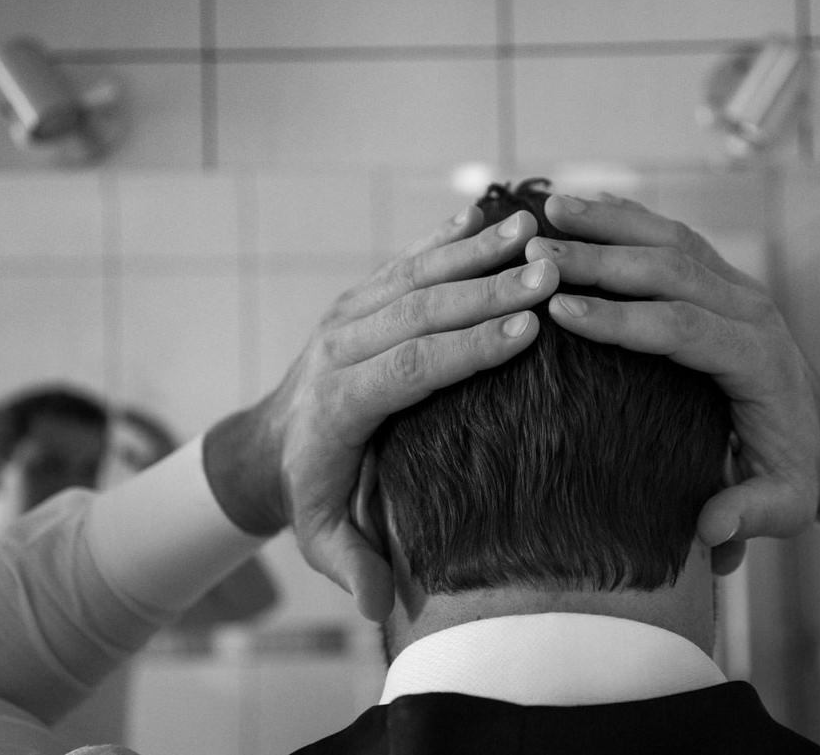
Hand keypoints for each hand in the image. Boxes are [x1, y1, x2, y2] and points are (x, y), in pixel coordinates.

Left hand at [205, 206, 558, 619]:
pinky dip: (446, 237)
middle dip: (489, 289)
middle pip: (421, 311)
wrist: (269, 442)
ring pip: (417, 276)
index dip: (469, 348)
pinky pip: (406, 263)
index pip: (411, 367)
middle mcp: (342, 346)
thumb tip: (376, 606)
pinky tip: (486, 212)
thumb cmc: (310, 490)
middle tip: (550, 270)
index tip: (526, 329)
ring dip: (475, 250)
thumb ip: (351, 565)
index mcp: (341, 401)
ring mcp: (348, 315)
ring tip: (533, 230)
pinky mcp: (359, 300)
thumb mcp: (324, 535)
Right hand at [532, 193, 819, 568]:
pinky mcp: (722, 278)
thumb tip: (711, 532)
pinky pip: (673, 237)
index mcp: (757, 360)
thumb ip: (751, 516)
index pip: (684, 328)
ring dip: (609, 222)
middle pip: (670, 270)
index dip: (622, 319)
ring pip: (670, 240)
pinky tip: (582, 204)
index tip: (561, 311)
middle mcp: (749, 310)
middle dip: (600, 259)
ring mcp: (737, 287)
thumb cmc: (791, 468)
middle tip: (535, 254)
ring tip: (548, 209)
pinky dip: (627, 217)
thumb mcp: (783, 503)